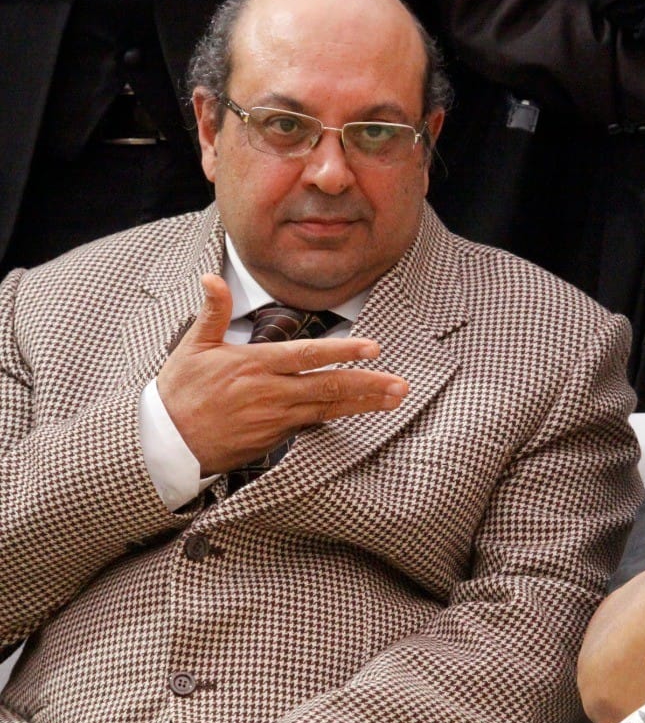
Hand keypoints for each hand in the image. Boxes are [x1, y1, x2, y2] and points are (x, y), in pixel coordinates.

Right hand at [156, 274, 408, 475]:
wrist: (166, 443)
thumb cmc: (180, 392)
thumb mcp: (193, 347)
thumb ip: (213, 312)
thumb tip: (211, 278)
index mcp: (254, 365)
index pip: (306, 356)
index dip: (341, 352)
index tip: (372, 349)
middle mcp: (270, 393)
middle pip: (327, 387)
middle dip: (367, 385)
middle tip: (400, 384)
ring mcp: (276, 418)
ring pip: (328, 409)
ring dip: (364, 404)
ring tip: (394, 399)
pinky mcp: (275, 438)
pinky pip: (314, 425)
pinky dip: (340, 417)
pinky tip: (364, 411)